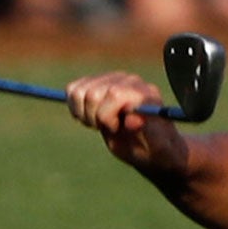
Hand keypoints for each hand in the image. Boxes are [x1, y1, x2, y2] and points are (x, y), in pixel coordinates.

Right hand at [66, 71, 186, 177]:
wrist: (151, 145)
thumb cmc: (154, 149)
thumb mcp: (155, 148)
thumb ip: (145, 131)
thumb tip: (133, 119)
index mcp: (145, 94)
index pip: (114, 94)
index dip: (107, 116)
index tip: (116, 129)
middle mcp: (129, 81)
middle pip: (92, 94)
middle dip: (95, 117)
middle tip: (109, 129)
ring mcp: (113, 79)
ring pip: (77, 91)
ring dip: (83, 113)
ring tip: (99, 124)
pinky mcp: (98, 83)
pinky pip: (73, 89)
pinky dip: (74, 106)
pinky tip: (89, 116)